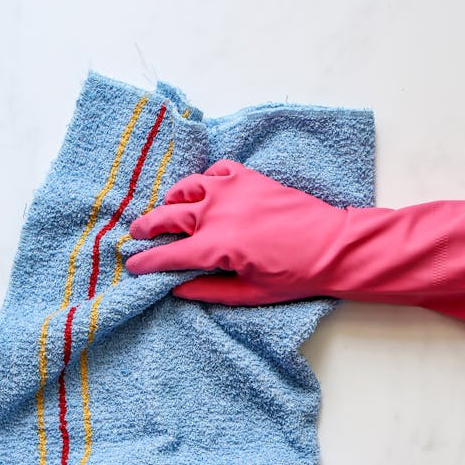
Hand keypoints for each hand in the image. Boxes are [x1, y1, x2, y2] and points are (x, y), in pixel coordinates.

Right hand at [126, 160, 341, 304]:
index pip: (168, 255)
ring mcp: (232, 189)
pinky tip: (206, 190)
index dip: (146, 261)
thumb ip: (208, 291)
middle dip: (147, 227)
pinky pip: (216, 170)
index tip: (132, 264)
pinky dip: (205, 179)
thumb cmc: (294, 276)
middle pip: (168, 216)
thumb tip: (177, 290)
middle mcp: (217, 212)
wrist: (332, 245)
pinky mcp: (249, 177)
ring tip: (166, 209)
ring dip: (172, 200)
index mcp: (215, 246)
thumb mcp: (249, 294)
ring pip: (187, 188)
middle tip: (137, 233)